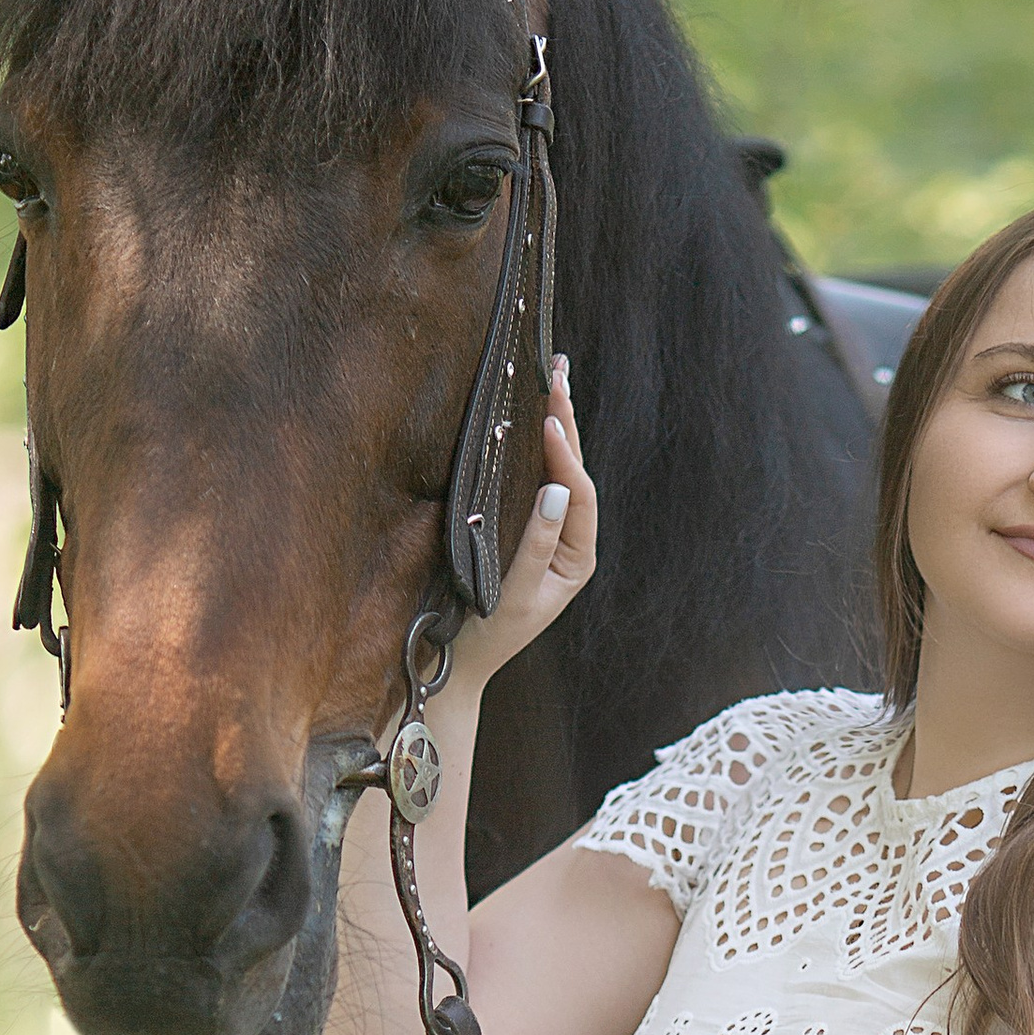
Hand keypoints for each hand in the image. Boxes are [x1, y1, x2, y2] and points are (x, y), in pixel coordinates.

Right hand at [447, 353, 597, 694]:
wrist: (454, 665)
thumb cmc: (483, 634)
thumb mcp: (513, 593)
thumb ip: (536, 543)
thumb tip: (557, 489)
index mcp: (576, 560)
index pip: (579, 495)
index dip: (566, 455)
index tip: (550, 418)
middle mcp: (568, 545)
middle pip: (573, 473)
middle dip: (566, 422)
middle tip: (557, 369)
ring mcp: (546, 538)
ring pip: (556, 473)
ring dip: (554, 427)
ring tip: (552, 379)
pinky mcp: (522, 534)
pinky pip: (533, 482)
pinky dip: (532, 449)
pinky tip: (528, 420)